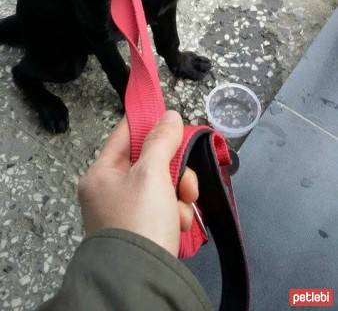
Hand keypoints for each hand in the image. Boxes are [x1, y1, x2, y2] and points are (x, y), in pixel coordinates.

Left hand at [78, 111, 198, 256]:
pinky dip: (176, 213)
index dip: (148, 123)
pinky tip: (178, 224)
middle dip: (174, 170)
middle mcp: (109, 191)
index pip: (125, 134)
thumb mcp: (151, 174)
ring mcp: (126, 212)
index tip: (171, 118)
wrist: (142, 280)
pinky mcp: (142, 230)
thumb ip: (162, 141)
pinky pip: (164, 208)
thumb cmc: (139, 222)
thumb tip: (170, 115)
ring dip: (179, 194)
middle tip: (184, 182)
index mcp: (100, 173)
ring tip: (181, 210)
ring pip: (162, 185)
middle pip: (149, 162)